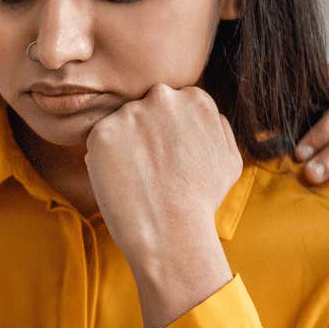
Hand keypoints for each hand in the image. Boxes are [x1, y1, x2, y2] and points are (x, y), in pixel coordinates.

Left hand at [85, 83, 239, 327]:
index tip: (168, 156)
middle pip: (144, 109)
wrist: (172, 229)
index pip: (171, 104)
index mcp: (195, 98)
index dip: (166, 132)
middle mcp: (162, 98)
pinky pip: (99, 142)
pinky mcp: (102, 132)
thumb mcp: (229, 157)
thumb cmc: (202, 200)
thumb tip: (206, 115)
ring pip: (120, 125)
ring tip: (138, 178)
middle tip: (151, 167)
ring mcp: (130, 113)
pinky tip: (121, 181)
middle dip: (145, 132)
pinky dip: (104, 160)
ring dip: (123, 146)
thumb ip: (217, 127)